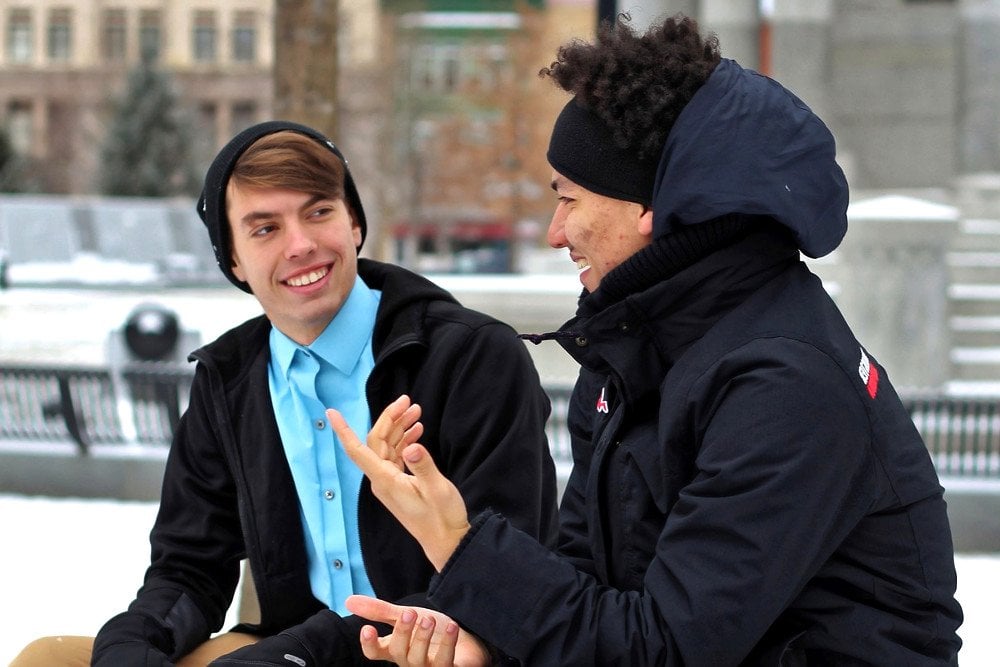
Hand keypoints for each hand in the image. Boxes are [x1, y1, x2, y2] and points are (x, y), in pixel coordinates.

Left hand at [329, 395, 470, 570]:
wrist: (447, 541)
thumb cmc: (442, 517)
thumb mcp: (437, 489)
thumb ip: (424, 466)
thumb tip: (412, 445)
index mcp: (385, 480)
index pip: (358, 450)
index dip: (343, 431)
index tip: (332, 413)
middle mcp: (382, 480)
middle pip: (377, 441)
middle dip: (390, 418)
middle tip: (409, 400)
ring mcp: (389, 482)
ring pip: (387, 447)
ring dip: (400, 427)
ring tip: (417, 411)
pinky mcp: (398, 484)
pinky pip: (395, 456)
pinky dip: (404, 440)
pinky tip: (417, 431)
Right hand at [345, 595, 487, 666]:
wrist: (465, 638)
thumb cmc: (432, 629)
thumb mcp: (405, 616)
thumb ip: (380, 611)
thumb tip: (348, 600)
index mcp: (396, 649)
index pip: (375, 652)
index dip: (369, 644)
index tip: (366, 629)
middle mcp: (409, 661)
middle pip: (398, 652)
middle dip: (403, 633)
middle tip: (410, 613)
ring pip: (419, 660)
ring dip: (423, 639)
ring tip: (428, 620)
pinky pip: (446, 662)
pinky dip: (448, 644)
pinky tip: (452, 627)